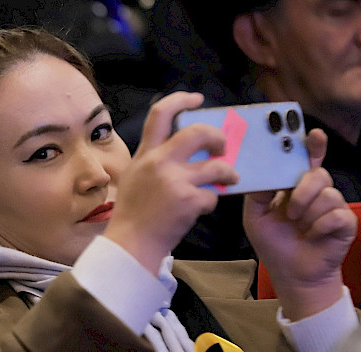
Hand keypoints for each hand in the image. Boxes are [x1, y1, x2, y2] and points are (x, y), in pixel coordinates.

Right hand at [104, 91, 238, 273]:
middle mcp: (159, 162)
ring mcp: (175, 180)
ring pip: (217, 166)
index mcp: (145, 154)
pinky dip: (210, 202)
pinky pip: (212, 195)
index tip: (197, 99)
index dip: (181, 100)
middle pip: (198, 132)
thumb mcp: (135, 177)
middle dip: (218, 137)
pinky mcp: (188, 200)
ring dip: (228, 173)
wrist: (130, 243)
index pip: (160, 114)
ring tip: (229, 179)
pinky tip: (200, 210)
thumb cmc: (133, 214)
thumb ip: (155, 160)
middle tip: (223, 147)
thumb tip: (187, 151)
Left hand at [244, 129, 356, 319]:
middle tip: (290, 211)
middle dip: (302, 190)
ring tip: (299, 227)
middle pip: (318, 173)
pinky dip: (319, 226)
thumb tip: (261, 172)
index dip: (311, 146)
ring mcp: (332, 206)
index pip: (305, 160)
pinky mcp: (345, 222)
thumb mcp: (255, 216)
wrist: (292, 274)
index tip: (312, 135)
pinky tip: (312, 235)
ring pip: (326, 194)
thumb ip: (256, 192)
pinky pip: (336, 214)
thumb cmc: (274, 243)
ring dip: (307, 213)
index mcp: (294, 187)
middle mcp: (315, 193)